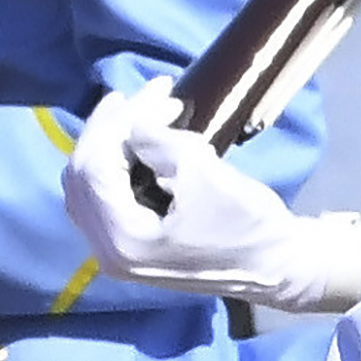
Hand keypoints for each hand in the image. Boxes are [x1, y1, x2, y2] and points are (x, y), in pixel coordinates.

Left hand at [64, 82, 360, 315]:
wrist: (278, 267)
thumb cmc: (249, 226)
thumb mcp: (206, 175)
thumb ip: (161, 144)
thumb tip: (135, 126)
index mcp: (123, 241)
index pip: (93, 168)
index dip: (119, 122)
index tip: (160, 93)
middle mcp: (107, 251)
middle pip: (82, 175)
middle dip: (112, 127)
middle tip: (148, 94)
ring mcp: (115, 251)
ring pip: (88, 184)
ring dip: (110, 142)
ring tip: (139, 109)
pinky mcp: (129, 244)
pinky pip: (103, 196)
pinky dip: (115, 163)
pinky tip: (136, 139)